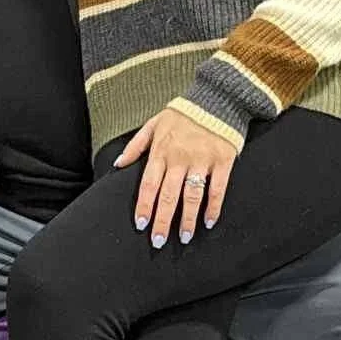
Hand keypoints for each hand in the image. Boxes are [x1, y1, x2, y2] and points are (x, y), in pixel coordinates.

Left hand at [115, 109, 236, 247]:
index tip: (141, 225)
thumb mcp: (154, 123)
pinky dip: (213, 207)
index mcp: (161, 151)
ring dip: (188, 219)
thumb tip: (118, 164)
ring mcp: (202, 160)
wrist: (216, 98)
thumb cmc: (183, 112)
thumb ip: (136, 145)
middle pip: (168, 196)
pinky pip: (217, 189)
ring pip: (192, 196)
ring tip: (185, 237)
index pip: (149, 185)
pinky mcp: (223, 161)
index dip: (144, 206)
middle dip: (162, 221)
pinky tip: (209, 221)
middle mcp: (180, 158)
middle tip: (158, 242)